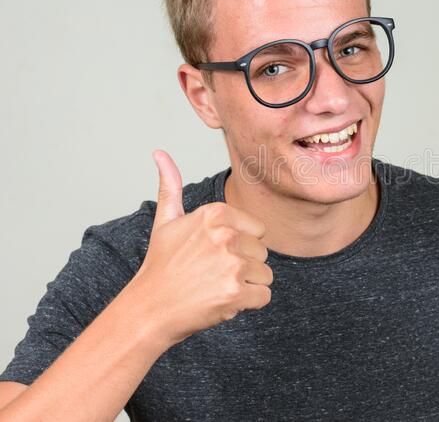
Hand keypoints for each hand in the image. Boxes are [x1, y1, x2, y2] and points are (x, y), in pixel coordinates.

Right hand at [128, 149, 272, 345]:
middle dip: (244, 266)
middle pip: (262, 251)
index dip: (240, 245)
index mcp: (215, 214)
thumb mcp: (166, 222)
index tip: (213, 254)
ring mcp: (231, 264)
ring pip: (266, 274)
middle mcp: (225, 235)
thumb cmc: (161, 266)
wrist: (150, 310)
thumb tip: (159, 153)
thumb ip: (171, 186)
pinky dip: (248, 303)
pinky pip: (264, 295)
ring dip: (247, 285)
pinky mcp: (236, 292)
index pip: (258, 229)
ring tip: (216, 286)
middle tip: (212, 273)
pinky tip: (222, 301)